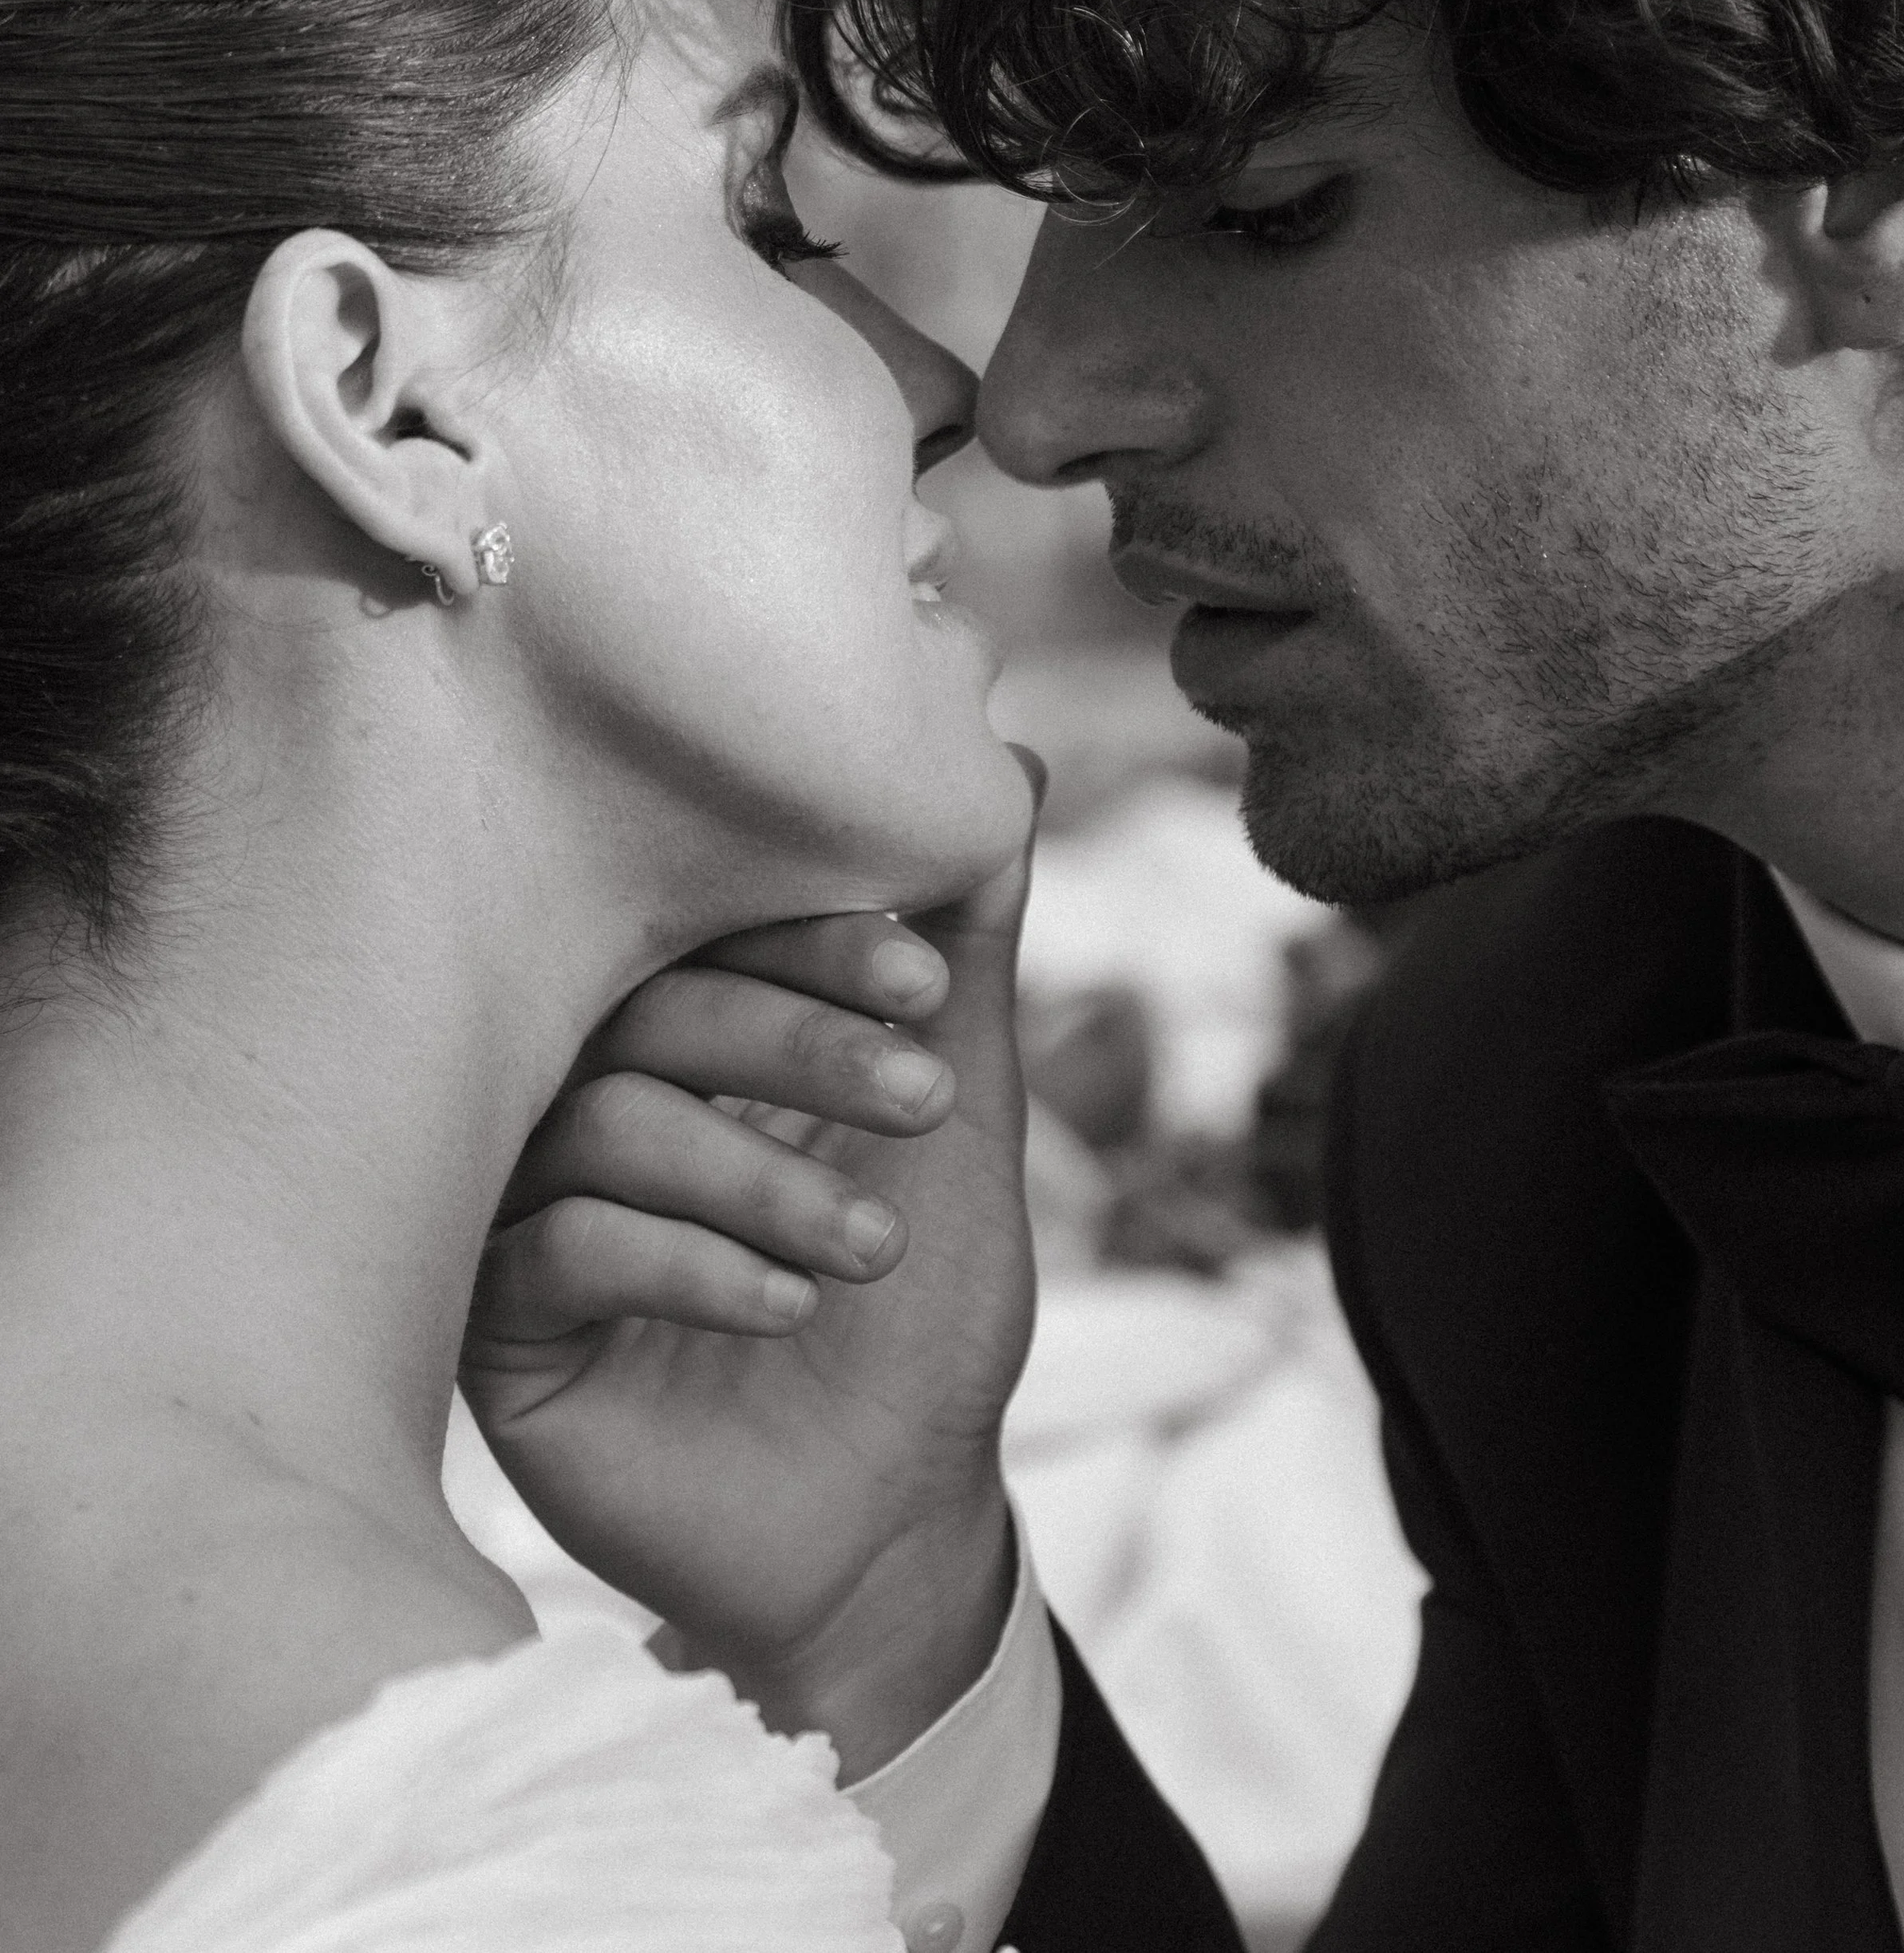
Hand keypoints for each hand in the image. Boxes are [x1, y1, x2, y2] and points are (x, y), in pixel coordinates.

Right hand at [459, 773, 1041, 1775]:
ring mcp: (531, 1205)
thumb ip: (968, 954)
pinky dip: (687, 1260)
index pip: (709, 921)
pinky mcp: (495, 1322)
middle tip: (923, 1101)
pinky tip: (785, 1305)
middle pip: (648, 1003)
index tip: (928, 981)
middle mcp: (592, 1094)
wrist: (889, 1529)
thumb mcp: (967, 1118)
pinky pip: (554, 1246)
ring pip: (603, 1117)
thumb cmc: (924, 1319)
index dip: (815, 930)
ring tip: (870, 1246)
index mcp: (691, 1029)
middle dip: (797, 1040)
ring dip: (757, 1169)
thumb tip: (1021, 760)